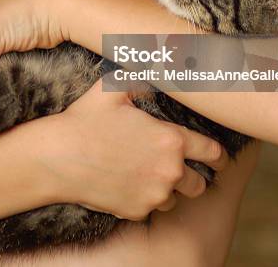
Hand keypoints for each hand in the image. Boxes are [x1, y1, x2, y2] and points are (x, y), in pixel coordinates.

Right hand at [33, 80, 227, 219]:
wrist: (57, 157)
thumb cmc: (87, 119)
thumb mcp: (116, 87)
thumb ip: (145, 78)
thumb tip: (163, 68)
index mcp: (171, 141)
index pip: (213, 153)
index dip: (220, 155)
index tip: (220, 157)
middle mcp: (168, 172)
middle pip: (201, 183)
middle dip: (195, 174)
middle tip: (182, 165)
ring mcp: (152, 195)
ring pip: (177, 198)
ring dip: (171, 188)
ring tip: (154, 172)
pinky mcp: (135, 211)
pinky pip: (152, 208)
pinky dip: (148, 198)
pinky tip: (133, 182)